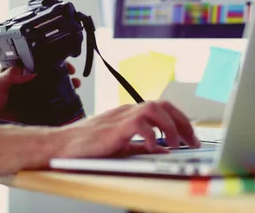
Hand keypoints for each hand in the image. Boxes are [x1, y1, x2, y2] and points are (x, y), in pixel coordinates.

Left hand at [0, 62, 81, 122]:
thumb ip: (9, 76)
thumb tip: (26, 70)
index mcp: (18, 70)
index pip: (38, 61)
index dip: (51, 59)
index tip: (62, 61)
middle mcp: (27, 81)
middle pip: (50, 74)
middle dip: (64, 72)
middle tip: (73, 74)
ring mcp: (31, 95)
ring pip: (52, 88)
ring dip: (65, 86)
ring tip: (75, 85)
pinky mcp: (32, 109)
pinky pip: (49, 106)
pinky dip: (59, 104)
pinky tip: (68, 103)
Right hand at [53, 101, 200, 157]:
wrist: (61, 144)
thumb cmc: (84, 145)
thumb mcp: (118, 145)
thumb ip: (139, 145)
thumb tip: (162, 149)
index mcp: (128, 114)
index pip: (161, 109)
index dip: (180, 120)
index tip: (190, 136)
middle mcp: (126, 111)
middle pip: (163, 105)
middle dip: (183, 122)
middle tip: (193, 140)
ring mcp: (120, 117)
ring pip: (155, 109)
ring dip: (171, 127)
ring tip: (177, 144)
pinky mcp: (115, 128)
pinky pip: (140, 125)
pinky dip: (152, 136)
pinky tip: (153, 148)